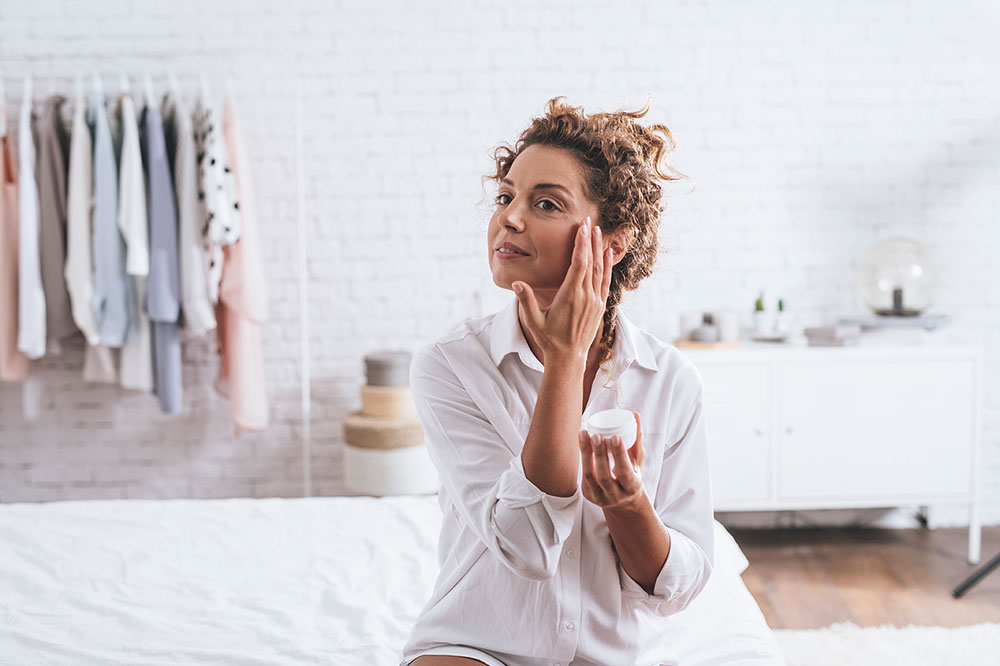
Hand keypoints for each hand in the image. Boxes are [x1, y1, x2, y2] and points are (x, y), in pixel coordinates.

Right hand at [512, 216, 612, 360]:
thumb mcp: (533, 321)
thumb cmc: (549, 339)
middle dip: (589, 240)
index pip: (578, 264)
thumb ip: (526, 301)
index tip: (581, 227)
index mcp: (570, 297)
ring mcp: (594, 301)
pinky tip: (607, 254)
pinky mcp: (599, 306)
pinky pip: (605, 281)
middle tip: (588, 221)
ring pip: (599, 270)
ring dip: (598, 249)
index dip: (580, 244)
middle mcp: (586, 297)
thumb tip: (517, 283)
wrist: (569, 358)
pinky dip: (607, 266)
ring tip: (597, 231)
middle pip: (590, 262)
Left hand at [579, 412, 645, 509]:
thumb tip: (635, 415)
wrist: (624, 502)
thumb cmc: (632, 477)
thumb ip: (637, 440)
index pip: (625, 472)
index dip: (619, 455)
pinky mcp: (589, 495)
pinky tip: (582, 443)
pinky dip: (583, 458)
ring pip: (590, 476)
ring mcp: (600, 498)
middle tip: (596, 435)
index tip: (615, 436)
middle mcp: (616, 496)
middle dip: (600, 454)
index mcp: (632, 488)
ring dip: (586, 454)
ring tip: (584, 434)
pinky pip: (584, 476)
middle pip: (605, 476)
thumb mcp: (638, 462)